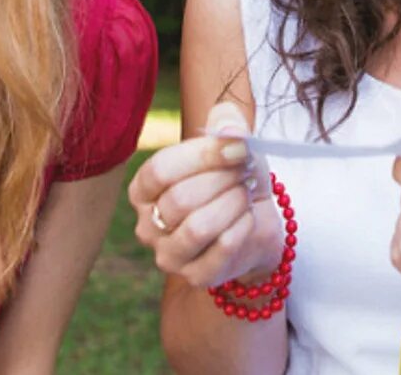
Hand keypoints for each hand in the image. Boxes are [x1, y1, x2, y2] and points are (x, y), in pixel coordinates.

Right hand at [128, 101, 282, 288]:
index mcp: (144, 188)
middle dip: (223, 179)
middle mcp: (148, 225)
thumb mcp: (231, 141)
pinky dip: (243, 226)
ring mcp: (169, 255)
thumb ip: (227, 123)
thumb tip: (230, 130)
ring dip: (232, 204)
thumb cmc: (233, 175)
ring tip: (244, 193)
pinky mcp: (196, 276)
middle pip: (180, 199)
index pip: (160, 170)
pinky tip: (248, 216)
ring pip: (197, 228)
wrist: (256, 219)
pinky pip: (221, 249)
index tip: (238, 147)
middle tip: (244, 172)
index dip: (202, 155)